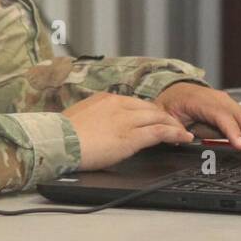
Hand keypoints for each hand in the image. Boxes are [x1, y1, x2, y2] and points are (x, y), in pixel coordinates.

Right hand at [62, 92, 194, 170]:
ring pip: (158, 118)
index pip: (134, 103)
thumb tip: (97, 127)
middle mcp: (118, 105)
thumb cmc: (60, 135)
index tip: (153, 118)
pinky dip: (175, 134)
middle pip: (150, 108)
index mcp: (104, 99)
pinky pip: (159, 132)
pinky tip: (183, 138)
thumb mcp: (78, 118)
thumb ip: (94, 118)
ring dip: (173, 125)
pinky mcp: (131, 137)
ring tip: (182, 133)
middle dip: (165, 117)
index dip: (147, 112)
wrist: (57, 142)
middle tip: (174, 126)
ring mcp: (126, 120)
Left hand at [153, 82, 240, 151]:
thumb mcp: (165, 114)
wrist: (175, 90)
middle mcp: (222, 101)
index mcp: (203, 101)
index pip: (221, 117)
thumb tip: (181, 138)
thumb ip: (174, 127)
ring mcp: (232, 105)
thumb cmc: (171, 103)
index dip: (232, 131)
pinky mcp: (237, 112)